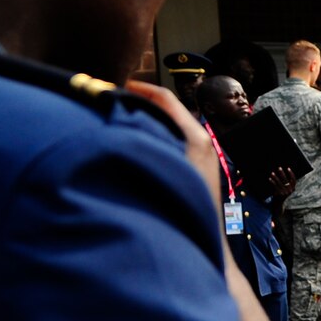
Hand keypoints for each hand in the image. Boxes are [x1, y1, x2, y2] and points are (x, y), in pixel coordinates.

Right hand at [126, 80, 218, 211]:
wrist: (203, 235)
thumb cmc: (183, 205)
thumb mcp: (160, 167)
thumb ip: (145, 140)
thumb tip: (122, 119)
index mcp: (194, 136)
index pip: (165, 99)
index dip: (142, 89)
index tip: (121, 86)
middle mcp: (202, 140)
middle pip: (169, 109)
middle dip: (144, 102)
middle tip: (117, 101)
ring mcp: (203, 152)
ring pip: (171, 123)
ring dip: (150, 117)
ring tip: (125, 118)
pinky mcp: (199, 164)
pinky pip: (176, 138)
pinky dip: (158, 133)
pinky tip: (140, 143)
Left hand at [269, 166, 296, 199]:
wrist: (278, 203)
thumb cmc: (282, 193)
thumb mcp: (286, 189)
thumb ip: (287, 183)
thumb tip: (282, 173)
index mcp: (293, 188)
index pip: (294, 180)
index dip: (291, 174)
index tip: (288, 168)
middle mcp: (290, 190)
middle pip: (286, 180)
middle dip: (282, 173)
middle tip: (279, 168)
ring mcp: (285, 192)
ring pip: (280, 182)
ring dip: (275, 177)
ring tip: (272, 173)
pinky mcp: (280, 194)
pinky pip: (275, 186)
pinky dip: (272, 182)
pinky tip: (270, 179)